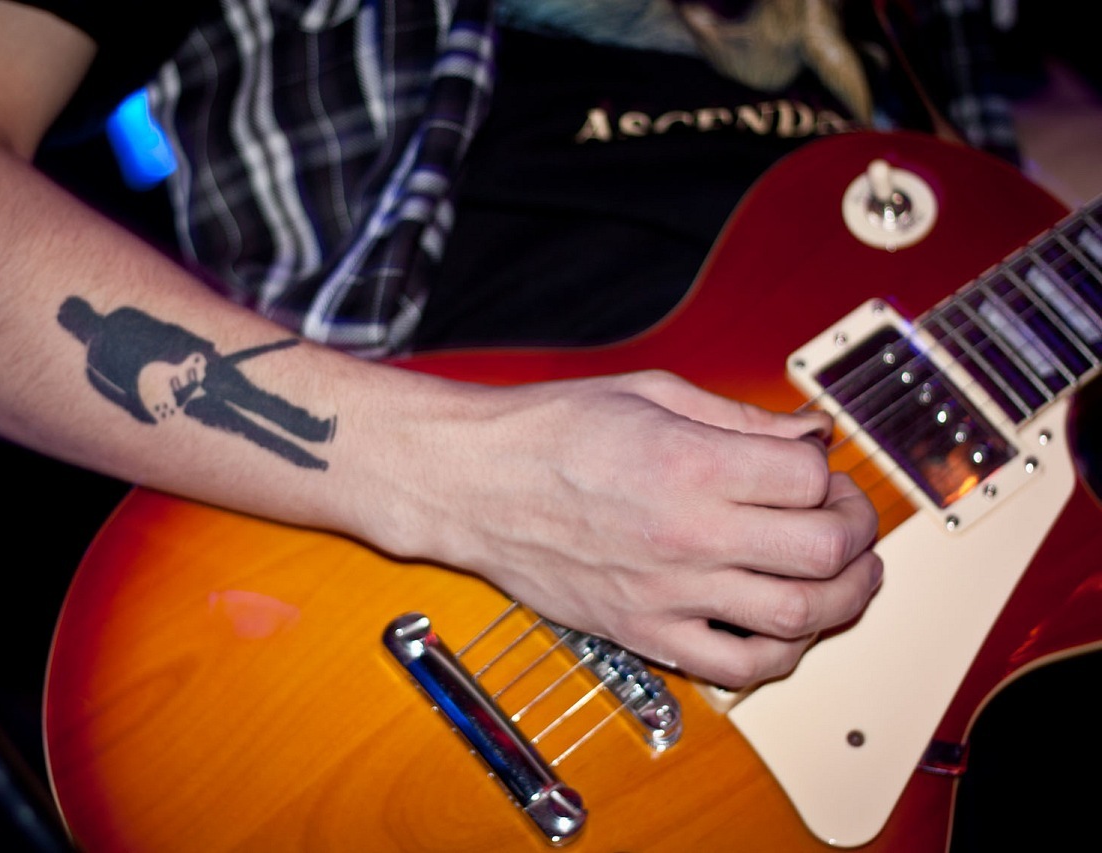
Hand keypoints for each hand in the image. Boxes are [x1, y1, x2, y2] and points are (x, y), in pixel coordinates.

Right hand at [384, 370, 882, 689]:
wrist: (471, 482)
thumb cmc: (546, 433)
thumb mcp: (649, 393)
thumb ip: (738, 417)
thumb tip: (807, 435)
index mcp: (690, 463)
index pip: (812, 481)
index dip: (832, 474)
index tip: (820, 472)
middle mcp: (686, 534)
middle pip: (823, 550)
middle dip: (857, 534)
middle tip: (847, 521)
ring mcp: (666, 592)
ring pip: (795, 617)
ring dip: (840, 599)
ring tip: (841, 578)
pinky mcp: (642, 633)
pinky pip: (735, 668)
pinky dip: (780, 655)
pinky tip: (784, 629)